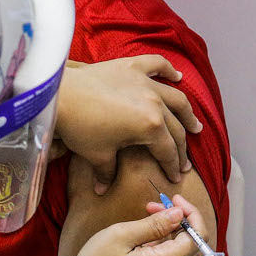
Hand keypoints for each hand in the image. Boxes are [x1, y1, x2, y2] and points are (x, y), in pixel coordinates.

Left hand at [54, 56, 202, 193]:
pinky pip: (156, 65)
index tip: (175, 177)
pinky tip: (177, 76)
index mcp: (150, 126)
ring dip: (187, 113)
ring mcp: (144, 82)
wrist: (60, 95)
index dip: (172, 166)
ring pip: (175, 97)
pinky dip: (168, 70)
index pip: (168, 150)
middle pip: (176, 127)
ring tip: (194, 125)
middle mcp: (154, 102)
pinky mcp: (131, 67)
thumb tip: (102, 191)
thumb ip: (106, 173)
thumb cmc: (79, 127)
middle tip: (184, 161)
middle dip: (182, 147)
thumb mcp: (96, 154)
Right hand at [54, 194, 205, 255]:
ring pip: (180, 249)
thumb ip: (154, 224)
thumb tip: (179, 214)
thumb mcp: (122, 236)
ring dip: (170, 228)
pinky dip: (162, 239)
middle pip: (192, 243)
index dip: (191, 214)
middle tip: (157, 203)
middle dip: (180, 218)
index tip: (174, 199)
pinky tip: (143, 231)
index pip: (198, 237)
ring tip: (148, 212)